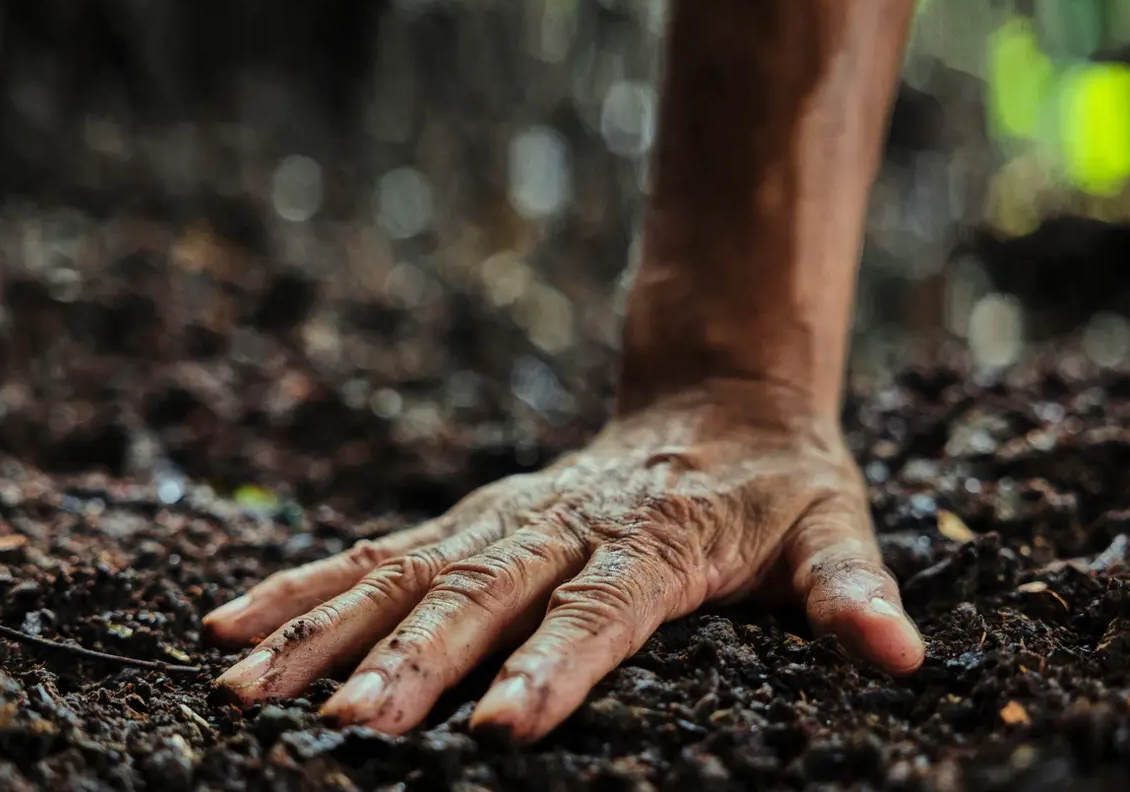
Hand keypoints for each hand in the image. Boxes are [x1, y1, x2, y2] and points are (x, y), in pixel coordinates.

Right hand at [202, 379, 924, 741]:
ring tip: (247, 689)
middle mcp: (560, 526)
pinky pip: (370, 555)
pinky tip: (227, 628)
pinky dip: (300, 590)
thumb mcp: (833, 529)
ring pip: (401, 576)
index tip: (499, 726)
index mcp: (653, 540)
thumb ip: (852, 592)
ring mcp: (501, 520)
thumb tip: (902, 657)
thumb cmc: (778, 489)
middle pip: (480, 597)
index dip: (552, 666)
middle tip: (354, 729)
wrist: (716, 400)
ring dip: (325, 631)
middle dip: (413, 664)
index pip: (600, 610)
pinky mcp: (465, 521)